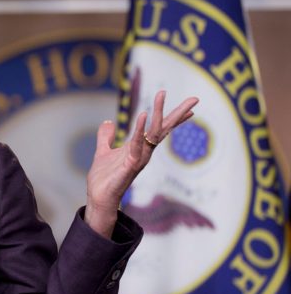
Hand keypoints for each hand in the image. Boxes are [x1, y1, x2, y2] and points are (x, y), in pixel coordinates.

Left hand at [84, 90, 198, 237]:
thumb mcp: (102, 151)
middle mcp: (144, 152)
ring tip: (162, 95)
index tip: (191, 108)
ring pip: (153, 134)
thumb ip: (106, 137)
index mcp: (139, 147)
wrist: (99, 198)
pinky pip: (137, 145)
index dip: (173, 118)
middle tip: (194, 99)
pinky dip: (140, 131)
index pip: (159, 130)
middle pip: (164, 129)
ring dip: (158, 114)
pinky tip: (143, 116)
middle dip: (178, 113)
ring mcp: (139, 158)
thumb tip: (108, 122)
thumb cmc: (104, 178)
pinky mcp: (130, 166)